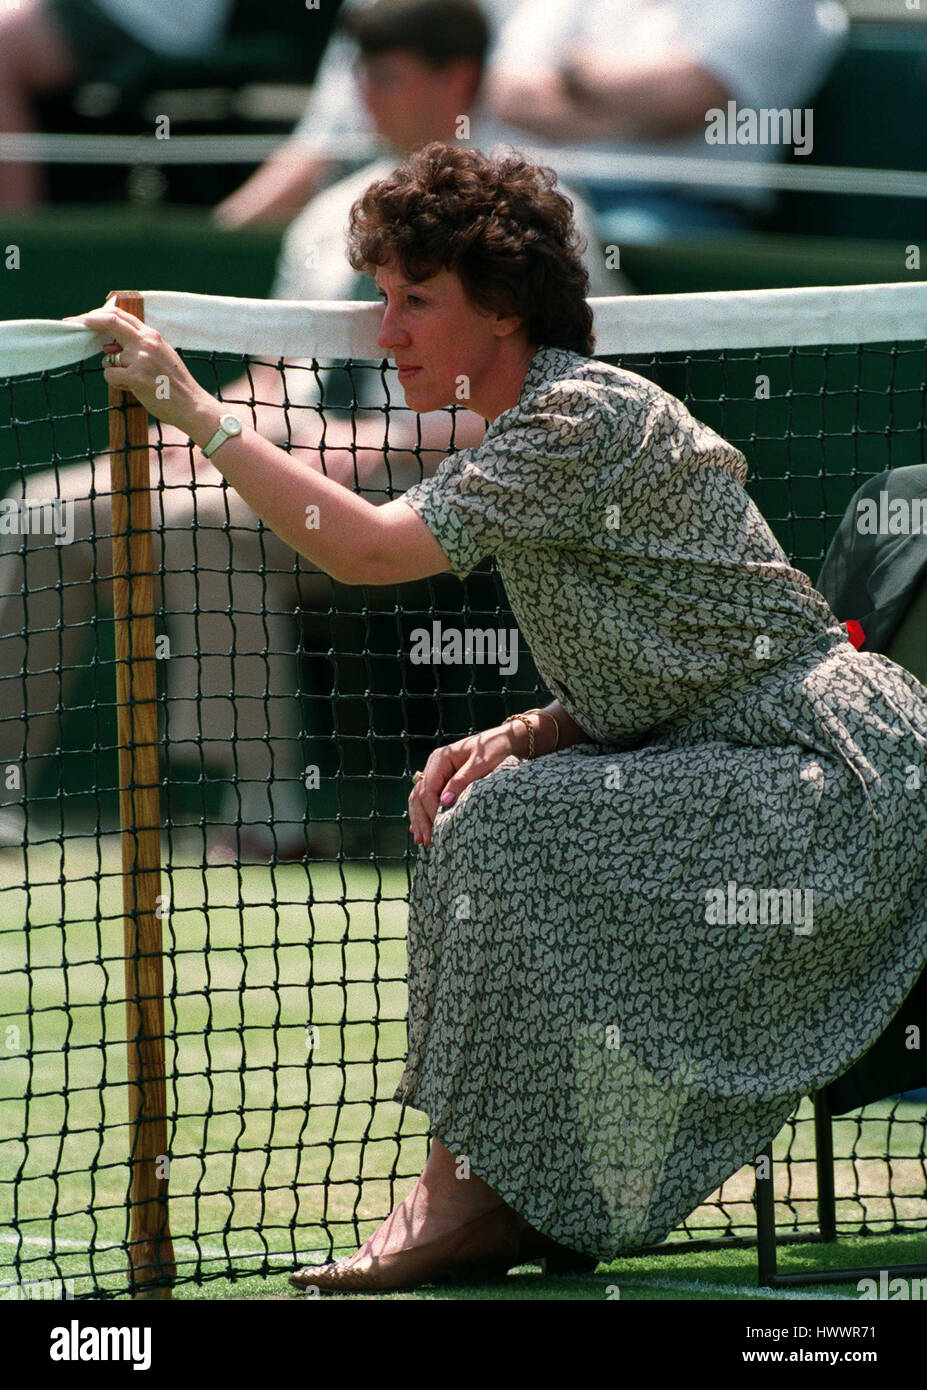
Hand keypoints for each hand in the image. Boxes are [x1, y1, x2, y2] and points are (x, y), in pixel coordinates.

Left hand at [63, 304, 216, 436]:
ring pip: (109, 358)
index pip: (121, 316)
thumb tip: (108, 346)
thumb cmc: (176, 385)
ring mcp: (140, 359)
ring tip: (134, 382)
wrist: (192, 406)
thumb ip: (139, 347)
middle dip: (88, 321)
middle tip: (73, 324)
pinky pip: (110, 376)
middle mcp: (146, 343)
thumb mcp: (162, 357)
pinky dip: (116, 384)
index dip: (100, 314)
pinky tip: (133, 389)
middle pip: (110, 322)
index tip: (85, 316)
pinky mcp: (135, 377)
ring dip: (114, 370)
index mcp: (153, 336)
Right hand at [408, 724, 518, 847]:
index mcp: (440, 758)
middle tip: (426, 841)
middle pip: (420, 795)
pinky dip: (423, 814)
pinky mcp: (442, 780)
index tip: (437, 828)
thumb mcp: (480, 764)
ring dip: (419, 819)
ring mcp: (436, 773)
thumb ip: (462, 781)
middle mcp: (434, 765)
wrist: (505, 741)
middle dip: (421, 819)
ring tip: (422, 840)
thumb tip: (444, 802)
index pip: (428, 788)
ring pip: (419, 798)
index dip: (430, 810)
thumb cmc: (494, 750)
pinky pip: (427, 798)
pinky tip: (418, 829)